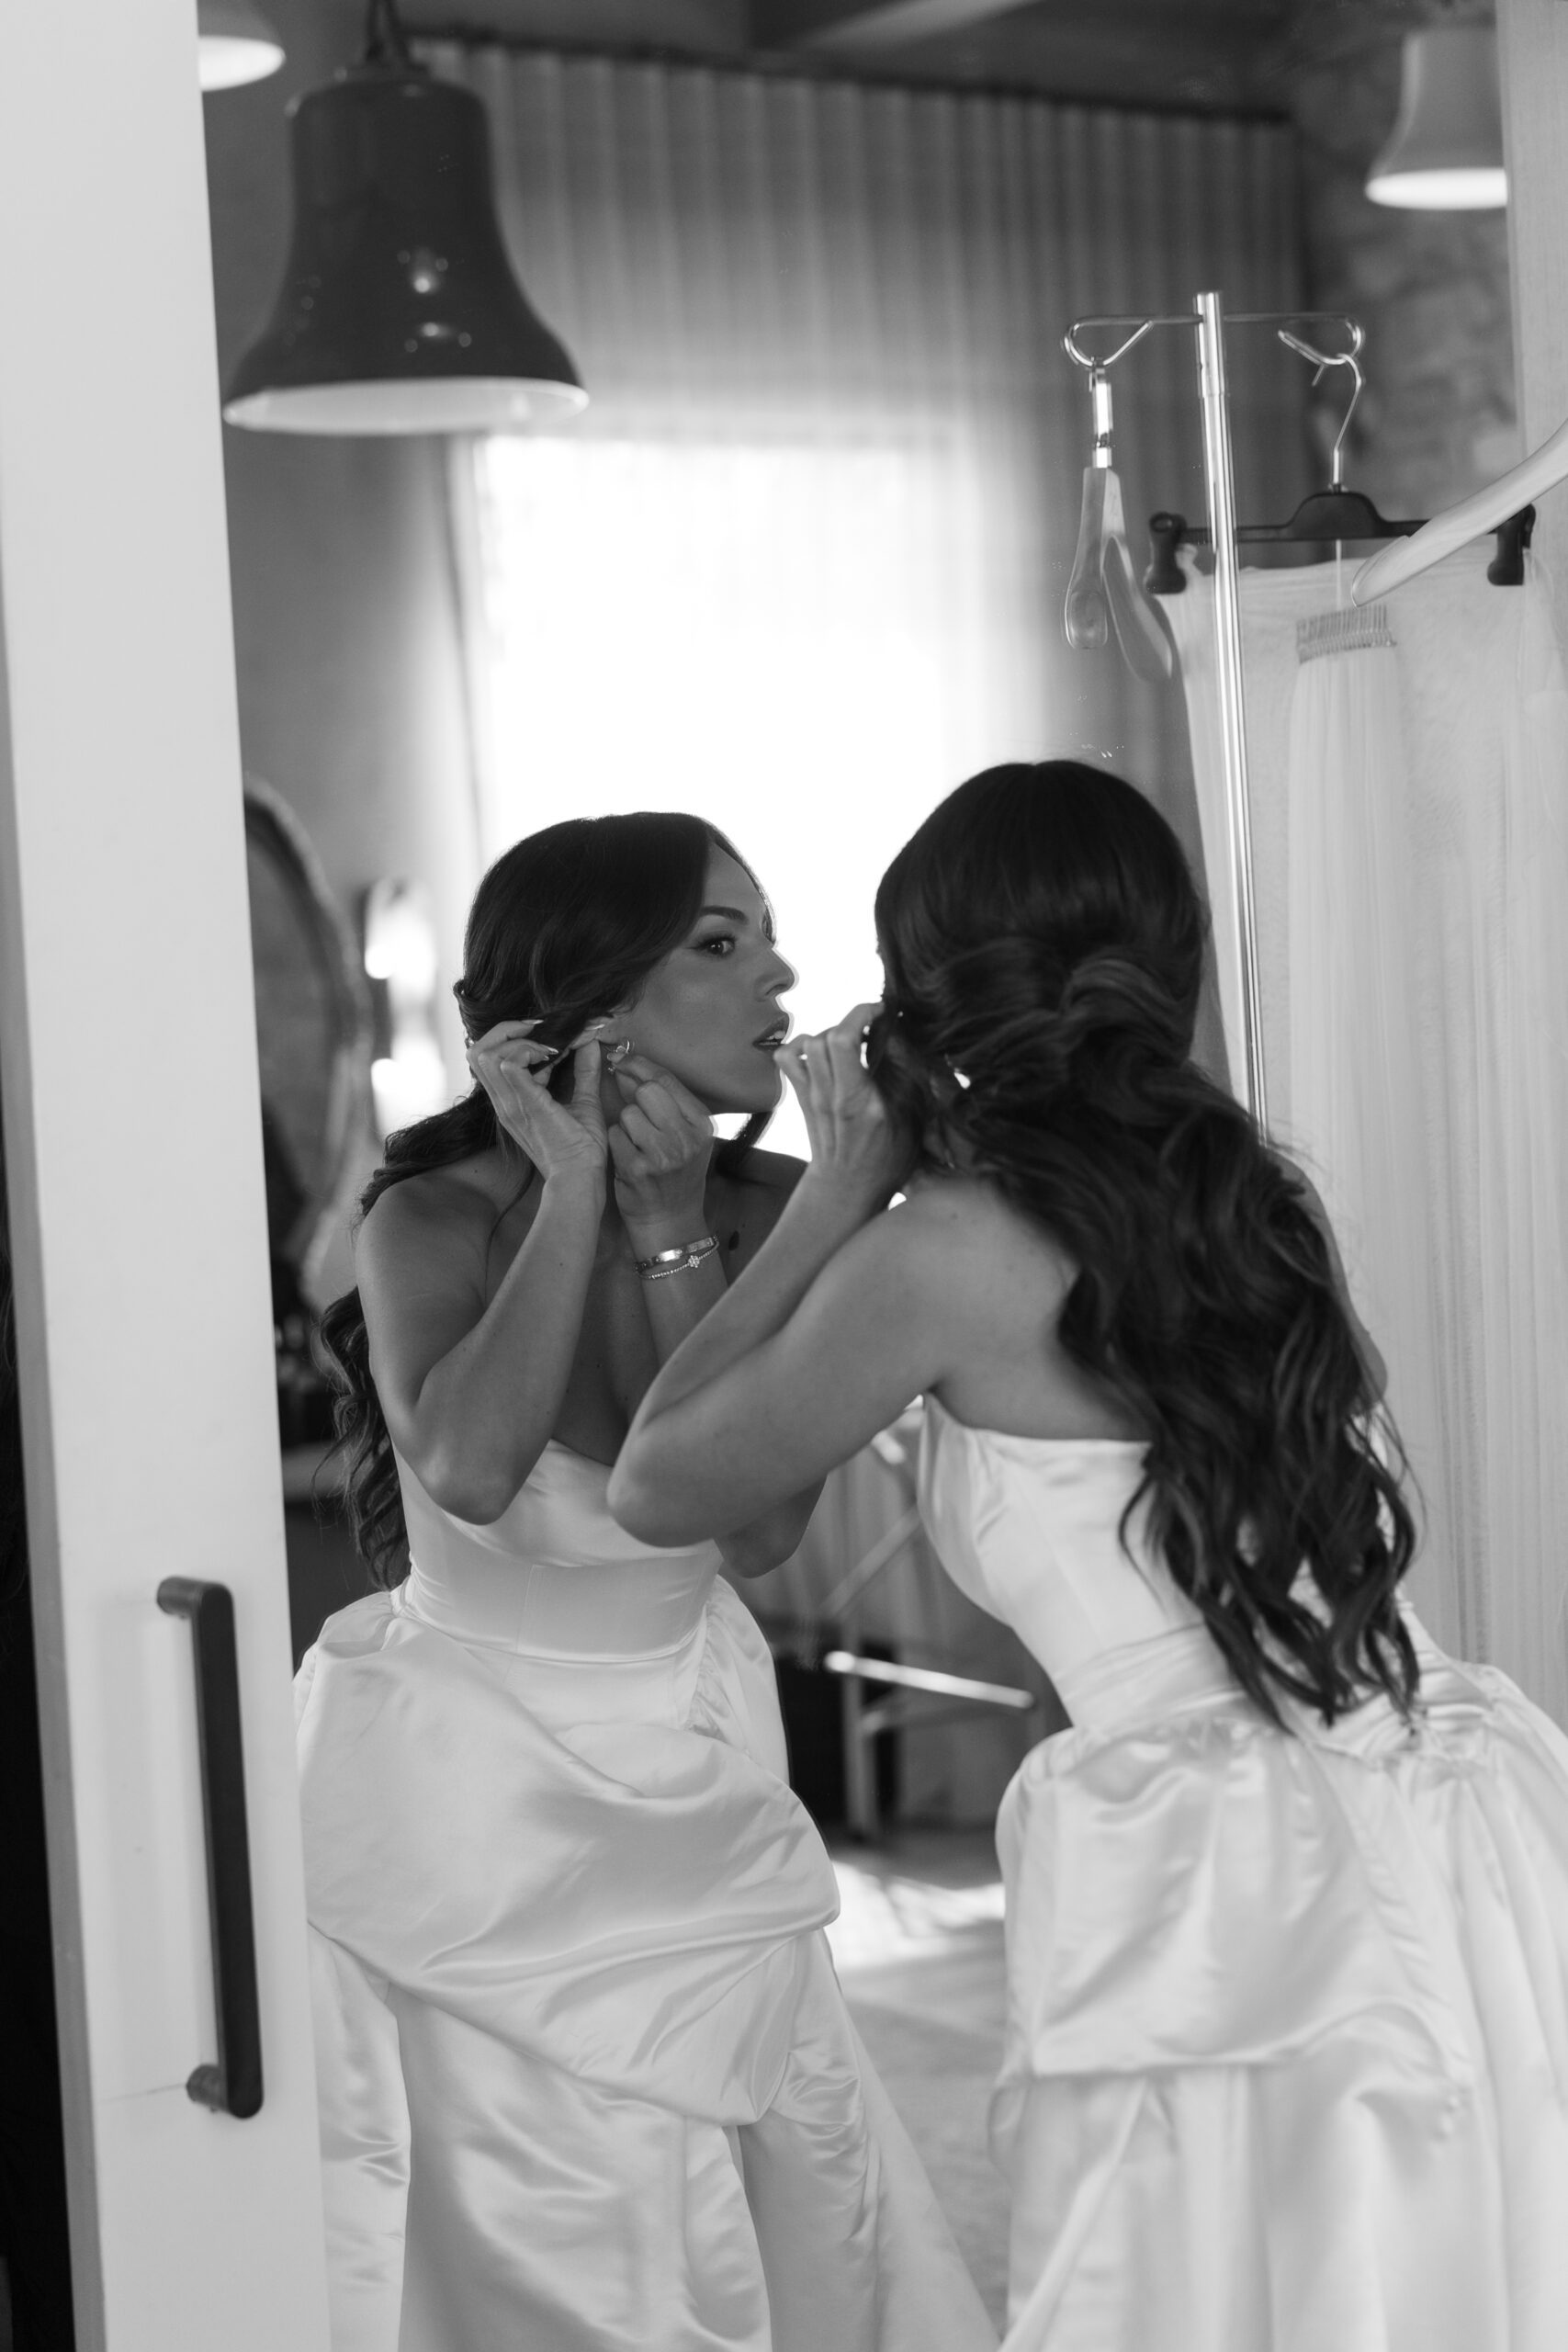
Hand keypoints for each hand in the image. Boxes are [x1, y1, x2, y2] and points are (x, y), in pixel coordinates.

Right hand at [465, 1020, 608, 1186]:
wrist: (581, 1177)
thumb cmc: (581, 1148)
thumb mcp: (583, 1100)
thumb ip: (585, 1069)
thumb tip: (590, 1041)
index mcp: (511, 1100)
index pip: (489, 1056)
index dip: (514, 1037)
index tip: (548, 1037)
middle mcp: (504, 1101)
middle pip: (477, 1050)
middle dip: (507, 1031)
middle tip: (543, 1034)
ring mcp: (510, 1104)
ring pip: (485, 1053)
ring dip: (518, 1040)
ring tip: (548, 1049)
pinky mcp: (526, 1105)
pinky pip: (509, 1066)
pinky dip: (529, 1051)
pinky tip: (553, 1056)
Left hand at [606, 1054, 715, 1241]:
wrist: (670, 1219)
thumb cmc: (675, 1173)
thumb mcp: (685, 1136)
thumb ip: (663, 1102)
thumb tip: (624, 1068)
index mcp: (702, 1124)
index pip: (666, 1080)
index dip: (639, 1066)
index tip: (622, 1061)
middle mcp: (686, 1138)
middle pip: (647, 1091)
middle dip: (635, 1099)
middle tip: (636, 1116)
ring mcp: (662, 1155)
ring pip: (628, 1113)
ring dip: (625, 1125)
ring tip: (637, 1144)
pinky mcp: (637, 1169)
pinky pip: (614, 1135)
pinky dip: (616, 1143)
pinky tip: (627, 1157)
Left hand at [777, 1003, 912, 1213]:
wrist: (846, 1188)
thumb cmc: (888, 1157)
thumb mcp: (912, 1118)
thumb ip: (905, 1074)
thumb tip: (896, 1030)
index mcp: (858, 1101)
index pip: (843, 1039)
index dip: (861, 1013)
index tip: (881, 1010)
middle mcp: (829, 1095)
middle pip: (823, 1036)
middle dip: (851, 1022)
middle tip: (872, 1030)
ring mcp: (810, 1096)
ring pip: (806, 1044)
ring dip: (830, 1033)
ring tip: (853, 1044)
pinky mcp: (801, 1097)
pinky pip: (789, 1057)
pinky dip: (803, 1047)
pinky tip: (826, 1054)